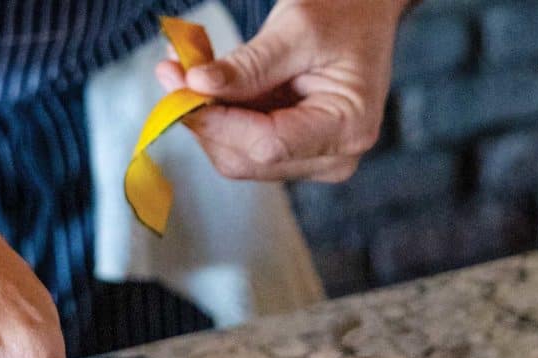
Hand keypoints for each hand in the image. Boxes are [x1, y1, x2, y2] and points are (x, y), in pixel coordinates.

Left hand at [155, 0, 406, 182]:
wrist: (365, 13)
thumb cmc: (343, 12)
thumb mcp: (297, 27)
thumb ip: (248, 64)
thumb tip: (195, 84)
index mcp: (347, 128)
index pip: (269, 145)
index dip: (218, 121)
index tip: (178, 86)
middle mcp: (334, 158)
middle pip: (248, 160)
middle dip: (206, 119)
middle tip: (172, 70)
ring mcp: (314, 161)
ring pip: (239, 157)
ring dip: (207, 117)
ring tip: (189, 67)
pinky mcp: (295, 155)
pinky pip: (244, 146)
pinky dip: (220, 116)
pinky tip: (208, 82)